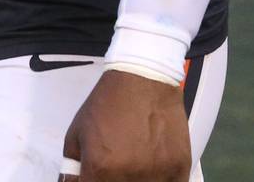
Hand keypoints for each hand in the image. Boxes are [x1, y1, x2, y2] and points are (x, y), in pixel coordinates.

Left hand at [59, 69, 190, 181]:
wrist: (144, 80)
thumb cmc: (106, 104)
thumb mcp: (77, 133)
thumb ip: (73, 167)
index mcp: (100, 168)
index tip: (94, 176)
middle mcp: (128, 177)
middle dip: (112, 180)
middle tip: (115, 165)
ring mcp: (157, 176)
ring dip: (137, 181)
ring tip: (134, 161)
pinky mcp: (179, 170)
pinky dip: (160, 180)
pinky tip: (152, 168)